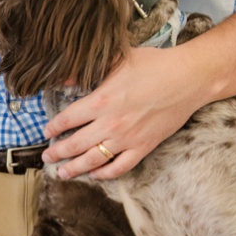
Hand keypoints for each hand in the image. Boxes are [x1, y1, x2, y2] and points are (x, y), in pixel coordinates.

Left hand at [42, 46, 202, 179]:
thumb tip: (64, 78)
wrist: (188, 78)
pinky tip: (96, 175)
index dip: (54, 127)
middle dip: (57, 152)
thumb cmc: (154, 65)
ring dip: (75, 168)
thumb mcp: (118, 61)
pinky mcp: (144, 147)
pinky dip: (106, 174)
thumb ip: (89, 72)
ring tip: (62, 173)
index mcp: (101, 100)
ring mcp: (127, 138)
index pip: (68, 119)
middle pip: (75, 144)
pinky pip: (120, 167)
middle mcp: (110, 123)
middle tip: (47, 157)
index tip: (46, 131)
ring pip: (93, 160)